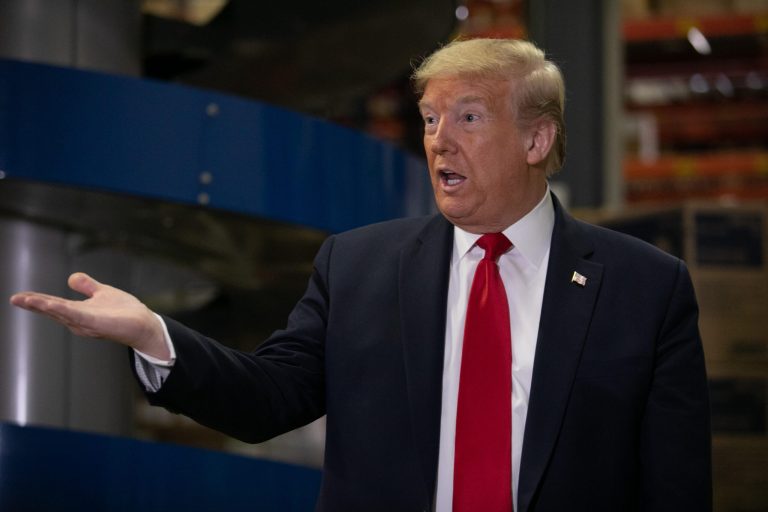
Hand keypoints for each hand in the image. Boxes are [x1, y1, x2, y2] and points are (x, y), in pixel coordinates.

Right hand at [9, 272, 169, 359]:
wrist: (144, 324)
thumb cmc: (124, 312)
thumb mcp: (102, 293)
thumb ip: (87, 286)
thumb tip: (70, 278)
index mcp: (78, 313)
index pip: (53, 305)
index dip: (36, 301)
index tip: (18, 297)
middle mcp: (78, 321)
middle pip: (52, 310)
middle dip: (34, 304)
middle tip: (16, 298)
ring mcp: (87, 323)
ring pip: (61, 313)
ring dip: (44, 306)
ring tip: (26, 299)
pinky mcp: (97, 324)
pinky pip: (77, 316)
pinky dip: (64, 310)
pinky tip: (52, 305)